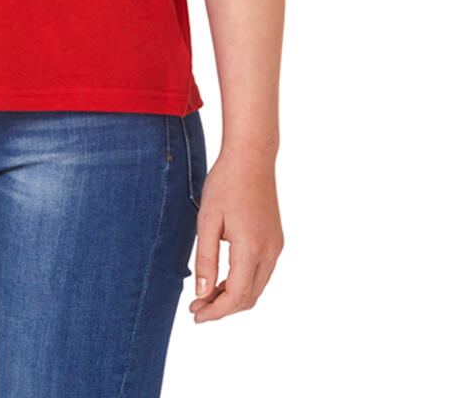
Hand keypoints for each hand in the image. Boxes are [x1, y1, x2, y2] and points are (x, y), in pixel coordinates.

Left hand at [188, 147, 283, 322]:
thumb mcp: (207, 220)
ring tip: (206, 295)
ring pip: (257, 287)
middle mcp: (269, 251)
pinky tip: (223, 278)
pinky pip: (261, 273)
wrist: (251, 157)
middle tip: (196, 307)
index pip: (237, 296)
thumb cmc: (225, 184)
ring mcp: (276, 246)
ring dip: (233, 297)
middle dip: (223, 308)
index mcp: (252, 247)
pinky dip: (243, 282)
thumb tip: (203, 293)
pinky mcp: (276, 240)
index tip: (196, 315)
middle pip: (249, 297)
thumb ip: (205, 259)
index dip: (216, 311)